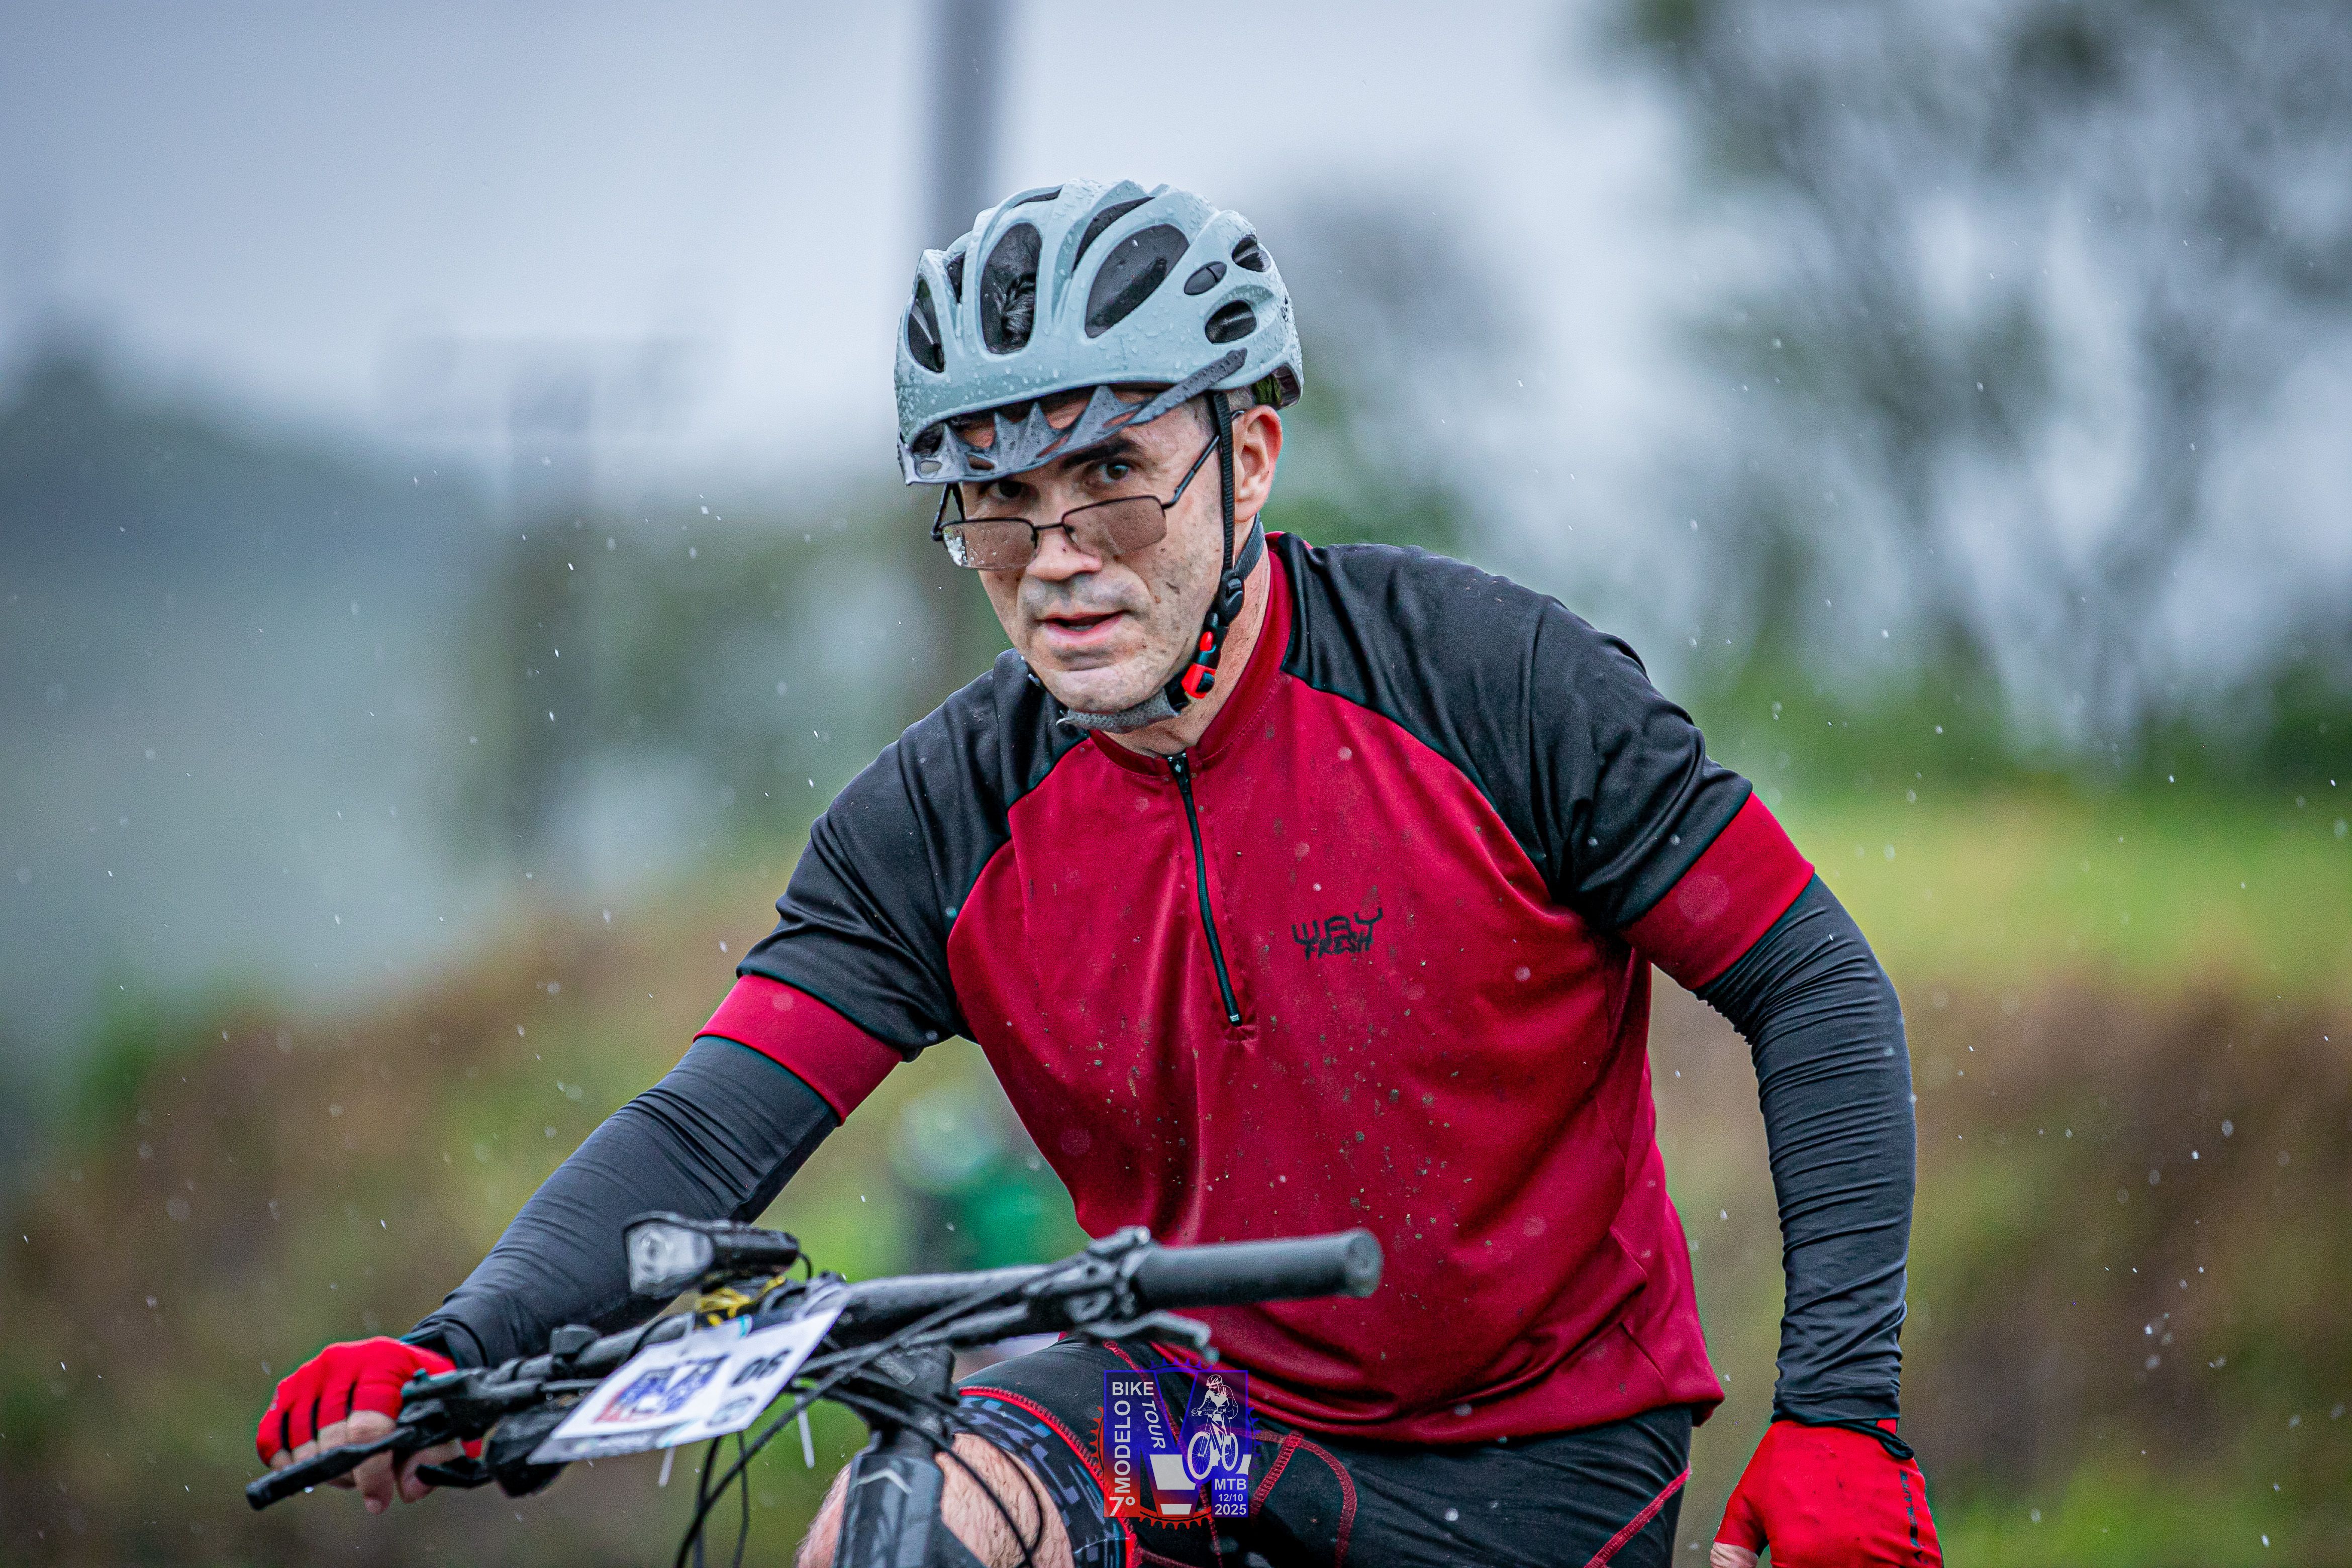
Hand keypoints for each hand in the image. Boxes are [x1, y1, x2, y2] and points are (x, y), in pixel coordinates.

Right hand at [256, 1337, 467, 1512]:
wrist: (400, 1364)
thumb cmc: (420, 1396)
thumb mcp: (441, 1416)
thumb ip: (435, 1453)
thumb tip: (409, 1490)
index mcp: (385, 1361)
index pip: (367, 1427)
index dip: (371, 1473)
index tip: (378, 1501)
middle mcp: (342, 1360)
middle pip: (331, 1438)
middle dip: (349, 1473)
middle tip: (366, 1483)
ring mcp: (310, 1373)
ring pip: (302, 1441)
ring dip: (321, 1469)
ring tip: (347, 1471)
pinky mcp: (287, 1389)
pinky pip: (272, 1434)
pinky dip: (283, 1459)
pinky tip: (304, 1469)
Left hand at [1711, 1419, 1940, 1567]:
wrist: (1839, 1413)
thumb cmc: (1789, 1457)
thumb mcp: (1748, 1500)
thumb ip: (1732, 1549)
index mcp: (1800, 1560)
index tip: (1792, 1559)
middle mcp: (1846, 1563)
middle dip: (1825, 1565)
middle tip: (1822, 1539)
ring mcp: (1887, 1555)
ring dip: (1862, 1563)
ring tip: (1847, 1532)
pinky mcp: (1920, 1544)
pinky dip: (1900, 1563)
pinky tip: (1879, 1541)